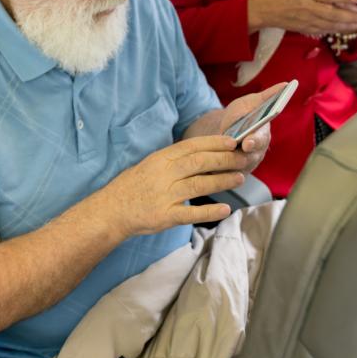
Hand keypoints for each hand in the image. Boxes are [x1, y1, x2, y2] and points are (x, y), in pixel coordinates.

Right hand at [103, 135, 249, 237]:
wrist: (112, 210)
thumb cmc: (132, 186)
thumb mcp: (150, 164)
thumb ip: (173, 160)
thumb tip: (201, 153)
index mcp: (161, 159)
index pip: (191, 146)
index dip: (214, 143)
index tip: (232, 141)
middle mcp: (164, 174)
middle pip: (199, 163)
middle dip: (224, 159)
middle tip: (244, 158)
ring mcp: (164, 195)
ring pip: (199, 184)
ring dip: (222, 181)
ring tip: (240, 178)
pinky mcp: (165, 216)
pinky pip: (191, 213)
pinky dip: (209, 211)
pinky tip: (225, 209)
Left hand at [218, 84, 283, 172]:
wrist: (226, 129)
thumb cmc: (242, 114)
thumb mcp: (252, 102)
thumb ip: (268, 95)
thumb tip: (286, 84)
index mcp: (263, 135)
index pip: (261, 139)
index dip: (255, 141)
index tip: (247, 142)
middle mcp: (257, 152)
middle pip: (250, 157)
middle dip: (240, 156)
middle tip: (230, 154)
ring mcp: (246, 164)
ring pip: (238, 168)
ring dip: (227, 164)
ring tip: (216, 160)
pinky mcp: (234, 173)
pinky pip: (226, 175)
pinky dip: (218, 172)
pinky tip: (209, 169)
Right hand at [247, 0, 356, 35]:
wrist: (262, 10)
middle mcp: (308, 8)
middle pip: (334, 14)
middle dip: (352, 16)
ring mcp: (307, 20)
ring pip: (331, 24)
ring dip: (347, 25)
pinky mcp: (305, 28)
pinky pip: (324, 30)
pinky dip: (336, 29)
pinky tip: (344, 28)